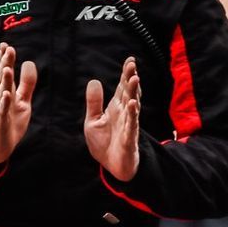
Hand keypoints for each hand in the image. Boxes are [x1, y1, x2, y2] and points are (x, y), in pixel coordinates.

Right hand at [0, 42, 35, 166]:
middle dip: (4, 64)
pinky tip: (6, 94)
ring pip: (1, 93)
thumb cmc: (10, 123)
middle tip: (7, 49)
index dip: (5, 60)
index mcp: (6, 93)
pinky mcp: (0, 124)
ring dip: (4, 81)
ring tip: (7, 67)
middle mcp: (0, 100)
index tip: (5, 45)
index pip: (4, 73)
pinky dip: (3, 103)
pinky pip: (1, 112)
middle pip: (2, 79)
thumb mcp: (22, 101)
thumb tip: (29, 62)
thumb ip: (26, 84)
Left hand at [84, 56, 141, 181]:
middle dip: (131, 79)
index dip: (126, 74)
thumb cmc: (104, 143)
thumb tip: (94, 80)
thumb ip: (94, 102)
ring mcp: (128, 125)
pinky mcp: (128, 139)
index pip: (122, 88)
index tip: (130, 60)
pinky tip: (132, 104)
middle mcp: (124, 114)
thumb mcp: (92, 121)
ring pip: (132, 106)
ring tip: (135, 79)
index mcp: (116, 108)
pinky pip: (131, 125)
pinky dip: (132, 115)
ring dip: (134, 93)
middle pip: (129, 93)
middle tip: (132, 65)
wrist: (112, 166)